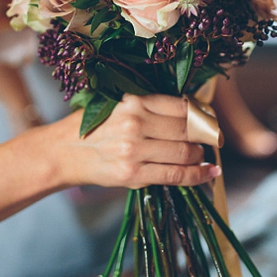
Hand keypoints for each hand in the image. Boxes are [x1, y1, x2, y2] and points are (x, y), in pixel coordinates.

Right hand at [59, 94, 220, 188]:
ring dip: (201, 155)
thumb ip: (150, 107)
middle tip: (213, 139)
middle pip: (187, 129)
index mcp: (133, 101)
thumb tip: (191, 111)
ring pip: (185, 152)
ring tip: (203, 156)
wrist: (63, 152)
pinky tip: (209, 173)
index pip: (181, 106)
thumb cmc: (92, 127)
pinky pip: (175, 175)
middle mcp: (135, 123)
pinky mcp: (133, 174)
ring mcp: (135, 150)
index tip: (209, 118)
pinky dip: (198, 175)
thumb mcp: (118, 106)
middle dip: (206, 135)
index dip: (202, 114)